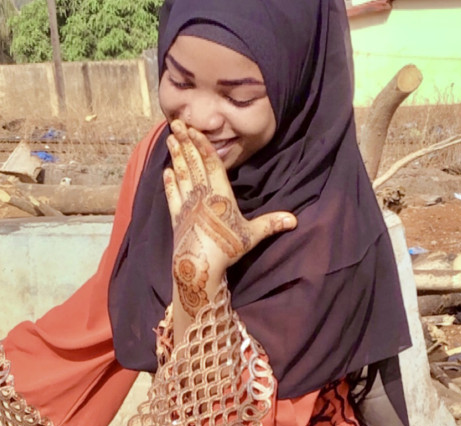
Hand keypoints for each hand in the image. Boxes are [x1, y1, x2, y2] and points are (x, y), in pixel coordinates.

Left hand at [164, 120, 296, 317]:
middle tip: (177, 124)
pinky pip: (171, 195)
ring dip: (176, 156)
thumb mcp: (252, 236)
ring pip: (181, 175)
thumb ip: (271, 224)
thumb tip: (294, 220)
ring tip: (170, 139)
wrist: (199, 266)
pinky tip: (166, 171)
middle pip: (193, 163)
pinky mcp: (176, 217)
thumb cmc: (227, 249)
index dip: (203, 145)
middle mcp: (201, 195)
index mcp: (221, 194)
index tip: (194, 129)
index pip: (212, 163)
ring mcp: (186, 205)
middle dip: (185, 142)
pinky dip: (169, 182)